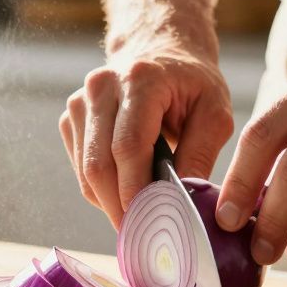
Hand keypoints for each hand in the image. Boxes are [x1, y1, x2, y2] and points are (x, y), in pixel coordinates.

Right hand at [60, 39, 233, 227]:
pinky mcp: (72, 116)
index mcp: (141, 79)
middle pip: (99, 162)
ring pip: (85, 170)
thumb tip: (182, 203)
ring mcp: (81, 100)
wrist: (161, 49)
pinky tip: (125, 193)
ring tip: (138, 220)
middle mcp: (102, 86)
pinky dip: (101, 189)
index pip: (128, 146)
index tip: (149, 224)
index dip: (135, 190)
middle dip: (119, 206)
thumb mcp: (215, 112)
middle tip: (142, 236)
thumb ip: (200, 154)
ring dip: (109, 202)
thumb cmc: (192, 83)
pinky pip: (80, 167)